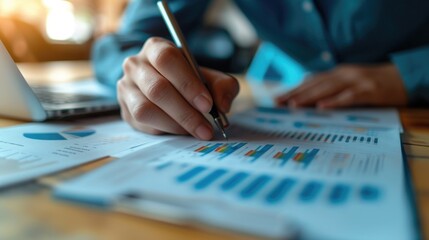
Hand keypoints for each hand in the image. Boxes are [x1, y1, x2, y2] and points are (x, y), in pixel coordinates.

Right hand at [117, 37, 238, 139]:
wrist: (168, 87)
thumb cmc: (191, 80)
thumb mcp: (211, 77)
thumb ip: (223, 86)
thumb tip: (222, 106)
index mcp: (156, 48)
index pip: (167, 60)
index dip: (188, 83)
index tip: (207, 104)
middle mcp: (135, 65)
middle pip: (157, 89)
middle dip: (185, 112)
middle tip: (206, 127)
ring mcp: (126, 88)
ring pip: (145, 109)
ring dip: (175, 124)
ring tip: (196, 131)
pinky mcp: (125, 110)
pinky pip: (142, 124)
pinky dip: (165, 130)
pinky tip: (181, 131)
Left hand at [275, 64, 407, 108]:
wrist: (404, 77)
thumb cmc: (374, 84)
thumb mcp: (350, 83)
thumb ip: (332, 89)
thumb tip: (310, 101)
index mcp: (337, 74)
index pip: (310, 82)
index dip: (293, 89)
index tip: (276, 98)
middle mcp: (343, 74)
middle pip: (315, 84)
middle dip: (295, 94)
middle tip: (277, 103)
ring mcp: (357, 81)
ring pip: (328, 88)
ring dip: (309, 97)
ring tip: (293, 105)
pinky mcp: (370, 90)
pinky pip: (350, 97)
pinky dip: (335, 101)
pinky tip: (322, 107)